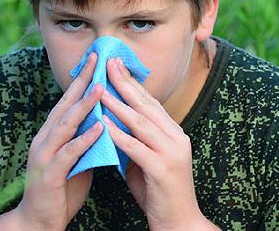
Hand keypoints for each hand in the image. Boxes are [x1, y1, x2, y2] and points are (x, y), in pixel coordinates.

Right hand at [14, 52, 104, 230]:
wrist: (40, 222)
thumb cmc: (61, 190)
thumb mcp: (77, 159)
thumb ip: (87, 140)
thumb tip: (106, 122)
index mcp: (53, 134)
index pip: (69, 101)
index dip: (83, 80)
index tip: (97, 60)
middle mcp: (46, 139)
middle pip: (65, 104)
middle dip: (82, 81)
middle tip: (97, 59)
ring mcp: (45, 155)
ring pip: (65, 124)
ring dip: (83, 105)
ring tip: (101, 88)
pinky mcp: (49, 174)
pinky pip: (68, 153)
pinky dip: (84, 139)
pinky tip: (99, 127)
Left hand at [100, 57, 207, 230]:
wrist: (179, 222)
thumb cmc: (159, 192)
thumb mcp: (147, 160)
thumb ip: (135, 140)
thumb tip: (112, 122)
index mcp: (174, 133)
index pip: (150, 103)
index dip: (133, 83)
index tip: (117, 66)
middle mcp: (176, 137)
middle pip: (146, 105)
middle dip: (126, 83)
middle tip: (109, 64)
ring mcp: (171, 152)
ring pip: (140, 122)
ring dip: (118, 104)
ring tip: (100, 89)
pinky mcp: (162, 168)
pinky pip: (136, 147)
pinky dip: (118, 134)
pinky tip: (104, 123)